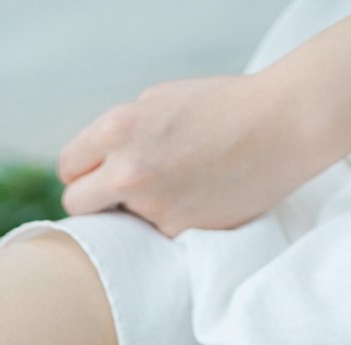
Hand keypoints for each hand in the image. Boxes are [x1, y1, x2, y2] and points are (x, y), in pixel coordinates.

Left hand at [57, 71, 315, 237]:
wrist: (281, 128)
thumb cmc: (223, 107)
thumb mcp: (158, 102)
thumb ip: (121, 133)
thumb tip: (99, 165)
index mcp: (117, 129)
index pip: (68, 168)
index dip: (83, 171)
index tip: (100, 175)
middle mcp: (128, 172)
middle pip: (77, 205)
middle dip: (94, 200)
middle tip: (120, 196)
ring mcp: (153, 208)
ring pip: (119, 226)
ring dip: (134, 215)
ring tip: (172, 192)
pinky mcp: (180, 233)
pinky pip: (156, 237)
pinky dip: (169, 225)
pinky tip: (196, 202)